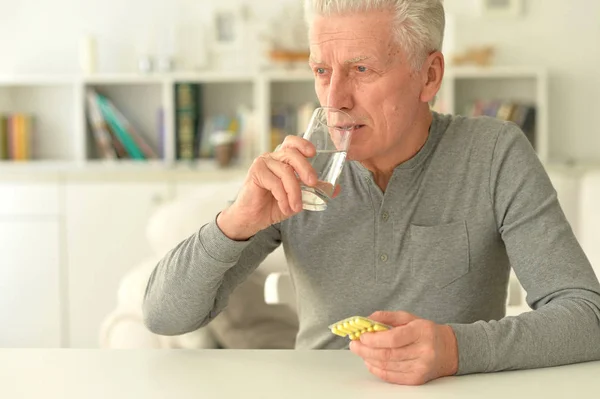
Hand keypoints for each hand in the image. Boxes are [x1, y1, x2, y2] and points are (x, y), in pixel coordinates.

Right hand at [217, 136, 339, 239]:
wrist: (252, 218)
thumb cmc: (273, 205)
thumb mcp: (297, 197)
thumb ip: (313, 191)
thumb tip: (335, 188)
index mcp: (282, 159)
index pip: (291, 143)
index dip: (302, 144)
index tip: (313, 153)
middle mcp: (271, 157)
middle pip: (291, 154)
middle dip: (305, 168)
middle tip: (312, 183)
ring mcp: (262, 164)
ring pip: (285, 172)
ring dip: (294, 192)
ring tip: (296, 207)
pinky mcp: (255, 173)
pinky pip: (274, 183)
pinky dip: (283, 198)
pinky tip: (286, 208)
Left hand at [349, 311, 457, 385]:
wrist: (449, 350)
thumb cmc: (426, 332)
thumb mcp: (409, 318)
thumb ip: (387, 317)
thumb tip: (367, 320)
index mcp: (421, 332)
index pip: (393, 338)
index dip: (374, 339)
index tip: (361, 336)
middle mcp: (423, 351)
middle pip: (388, 354)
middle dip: (366, 350)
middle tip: (354, 344)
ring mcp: (421, 367)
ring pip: (388, 366)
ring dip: (369, 359)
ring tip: (361, 352)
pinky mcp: (417, 379)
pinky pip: (392, 377)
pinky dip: (377, 370)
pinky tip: (370, 362)